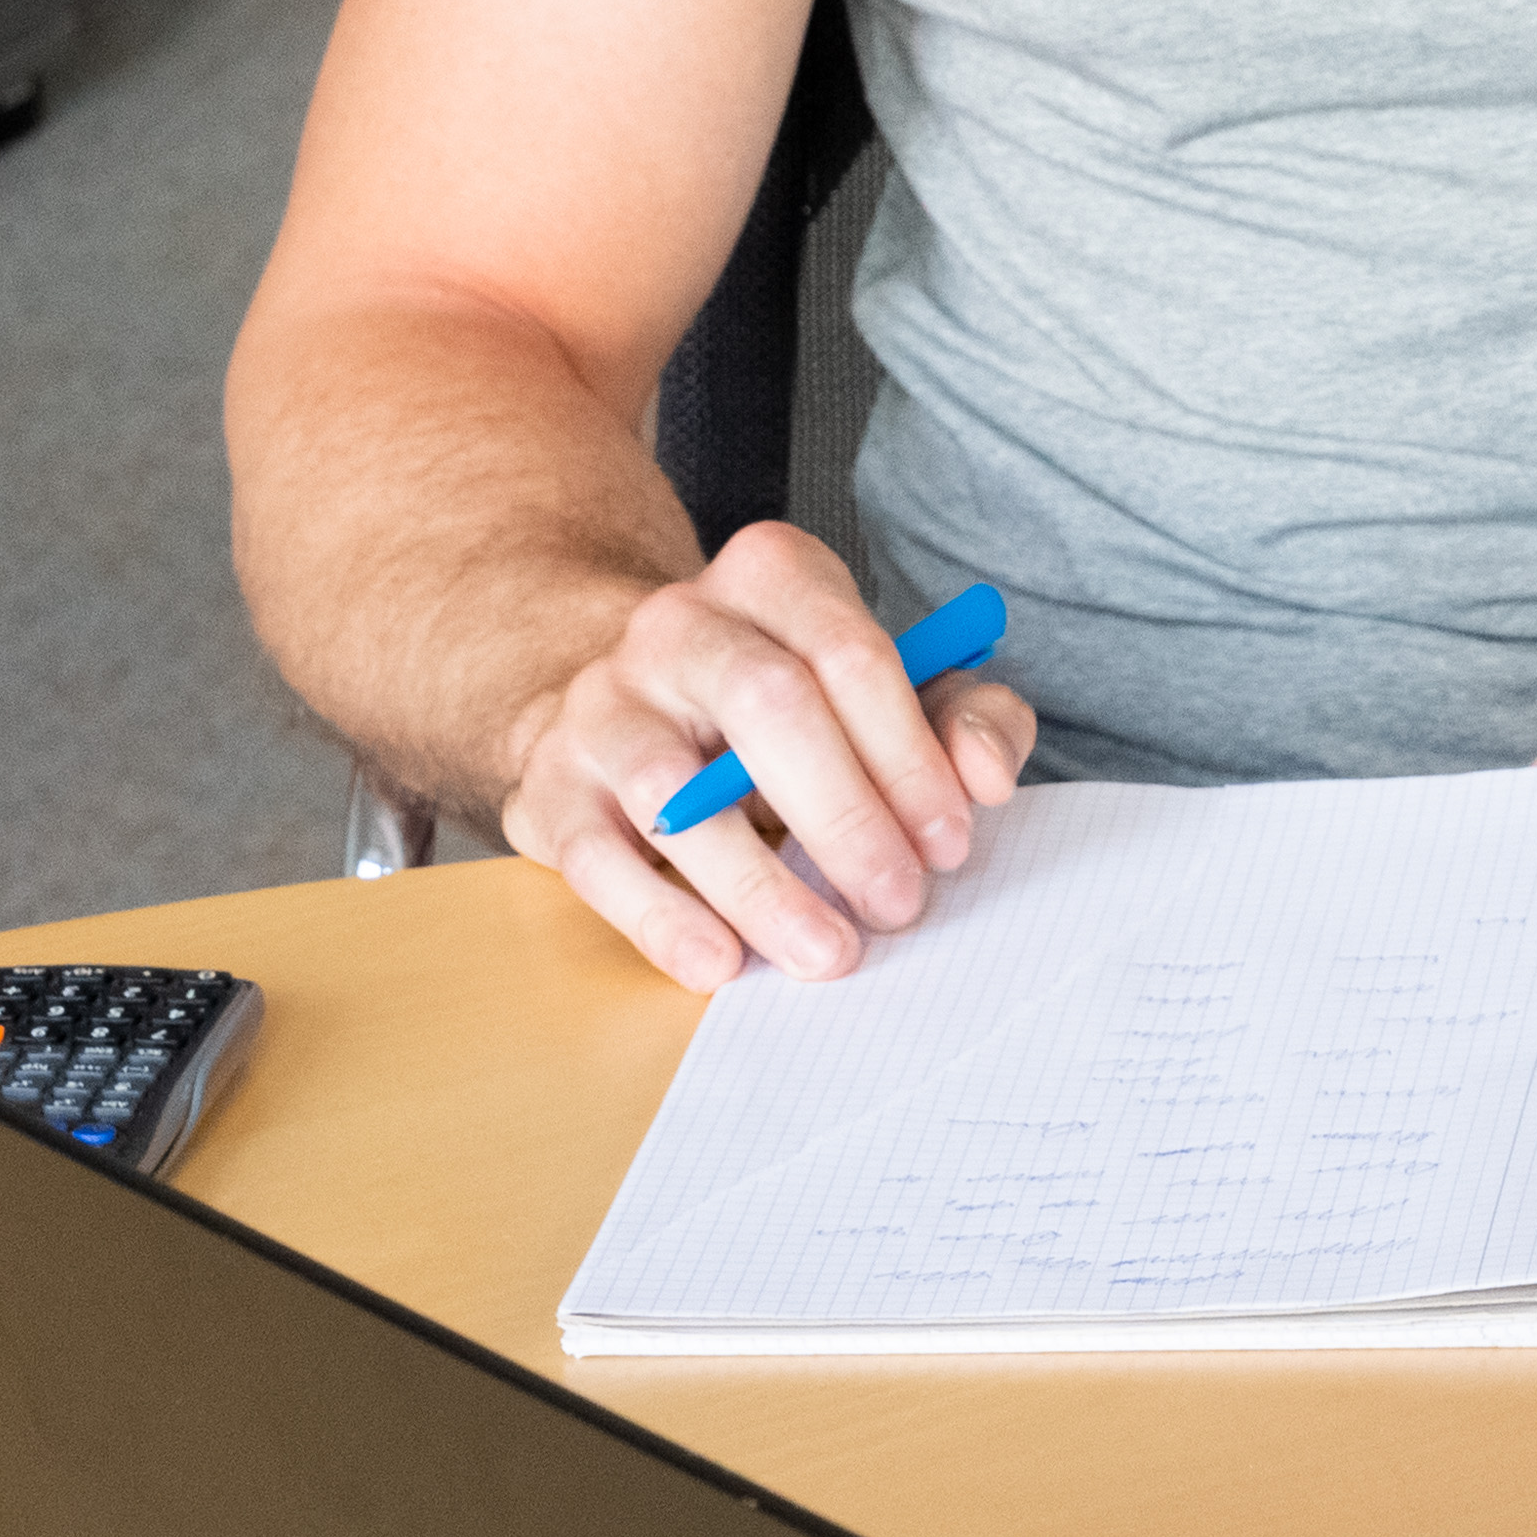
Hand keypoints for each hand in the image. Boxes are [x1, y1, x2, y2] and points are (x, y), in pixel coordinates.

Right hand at [494, 522, 1035, 988]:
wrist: (627, 707)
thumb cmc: (785, 708)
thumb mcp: (886, 690)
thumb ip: (963, 718)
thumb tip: (987, 775)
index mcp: (773, 576)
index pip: (852, 654)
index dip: (909, 757)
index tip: (949, 842)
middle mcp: (678, 624)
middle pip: (770, 706)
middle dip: (846, 817)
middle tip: (899, 902)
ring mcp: (602, 703)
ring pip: (673, 791)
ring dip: (761, 885)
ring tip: (827, 951)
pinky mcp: (549, 786)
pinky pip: (597, 857)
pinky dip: (661, 917)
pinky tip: (720, 960)